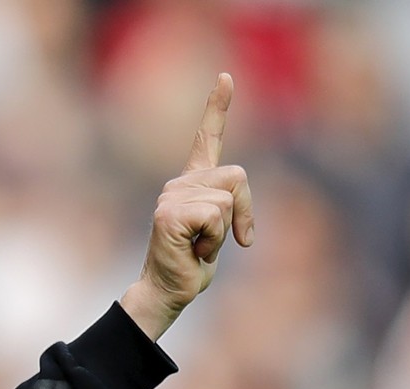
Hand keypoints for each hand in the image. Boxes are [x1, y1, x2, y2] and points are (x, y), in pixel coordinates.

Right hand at [120, 73, 254, 340]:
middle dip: (243, 211)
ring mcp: (171, 196)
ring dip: (224, 232)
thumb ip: (227, 211)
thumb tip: (238, 217)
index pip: (207, 138)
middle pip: (238, 178)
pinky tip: (193, 250)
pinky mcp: (169, 213)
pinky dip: (213, 240)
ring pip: (227, 200)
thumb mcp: (218, 232)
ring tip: (200, 247)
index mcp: (192, 183)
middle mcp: (179, 183)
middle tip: (224, 241)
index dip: (217, 106)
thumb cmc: (192, 265)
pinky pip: (215, 217)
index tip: (226, 76)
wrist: (166, 292)